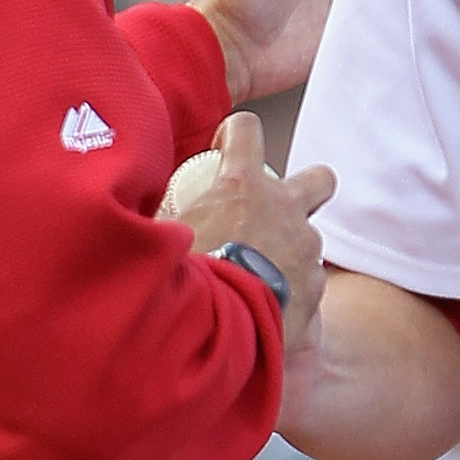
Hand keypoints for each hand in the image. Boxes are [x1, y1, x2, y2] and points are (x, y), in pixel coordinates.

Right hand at [164, 112, 334, 354]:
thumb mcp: (162, 237)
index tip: (224, 152)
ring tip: (258, 277)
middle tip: (278, 210)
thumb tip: (139, 215)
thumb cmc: (184, 279)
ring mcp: (306, 248)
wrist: (215, 330)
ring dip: (291, 252)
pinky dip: (292, 291)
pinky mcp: (316, 287)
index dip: (237, 134)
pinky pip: (308, 282)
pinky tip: (266, 307)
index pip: (248, 129)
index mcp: (242, 185)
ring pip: (310, 240)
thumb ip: (164, 218)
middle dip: (307, 190)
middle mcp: (284, 208)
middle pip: (319, 179)